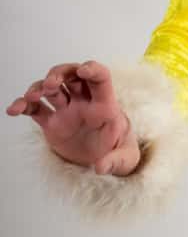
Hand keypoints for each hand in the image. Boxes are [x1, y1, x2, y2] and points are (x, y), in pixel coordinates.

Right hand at [6, 60, 140, 175]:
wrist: (103, 159)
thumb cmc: (117, 150)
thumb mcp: (124, 157)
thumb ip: (114, 161)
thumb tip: (100, 166)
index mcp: (105, 104)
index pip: (101, 78)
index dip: (93, 70)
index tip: (83, 70)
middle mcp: (84, 101)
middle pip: (72, 75)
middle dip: (60, 73)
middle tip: (51, 83)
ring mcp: (66, 110)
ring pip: (51, 88)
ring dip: (40, 86)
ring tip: (31, 96)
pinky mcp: (52, 122)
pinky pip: (36, 109)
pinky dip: (24, 106)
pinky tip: (13, 109)